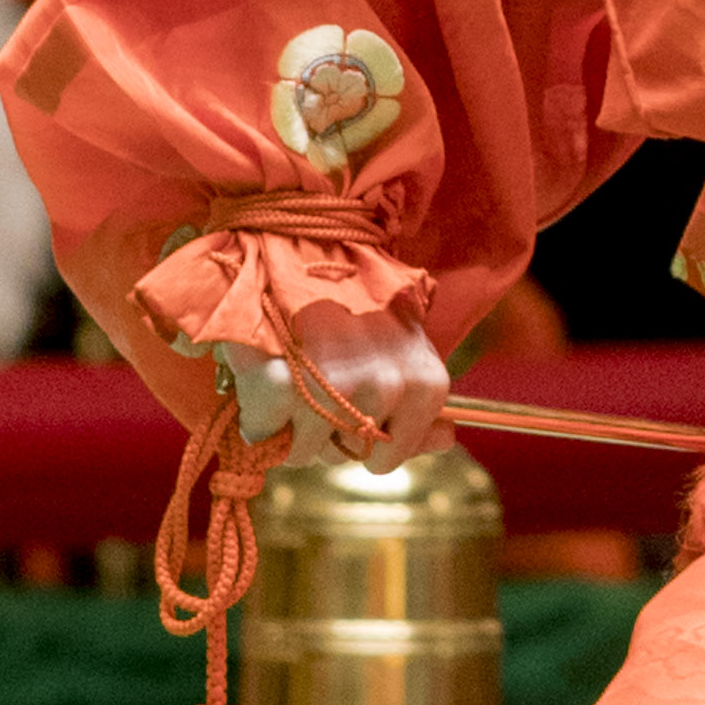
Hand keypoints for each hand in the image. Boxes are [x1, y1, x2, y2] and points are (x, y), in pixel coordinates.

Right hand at [217, 308, 452, 469]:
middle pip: (343, 455)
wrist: (299, 245)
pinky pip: (264, 434)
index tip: (351, 401)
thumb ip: (422, 410)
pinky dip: (258, 413)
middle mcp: (387, 389)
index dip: (361, 437)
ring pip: (303, 452)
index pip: (387, 459)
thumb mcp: (402, 350)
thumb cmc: (350, 303)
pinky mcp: (282, 387)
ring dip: (290, 423)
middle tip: (317, 377)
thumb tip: (446, 440)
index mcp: (425, 384)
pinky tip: (267, 374)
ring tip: (292, 373)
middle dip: (325, 431)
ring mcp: (335, 389)